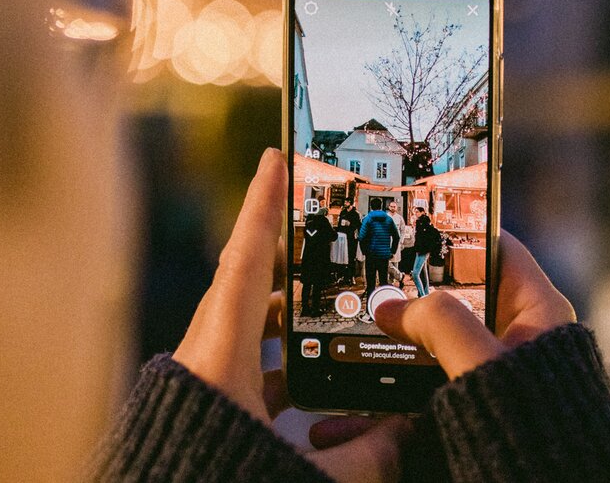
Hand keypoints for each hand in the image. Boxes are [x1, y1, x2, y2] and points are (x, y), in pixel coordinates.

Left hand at [173, 149, 409, 482]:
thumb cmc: (219, 480)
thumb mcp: (306, 474)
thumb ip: (367, 454)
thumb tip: (410, 427)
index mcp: (220, 358)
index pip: (245, 263)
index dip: (262, 206)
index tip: (272, 159)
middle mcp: (204, 359)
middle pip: (245, 286)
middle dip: (286, 257)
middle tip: (322, 234)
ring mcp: (199, 380)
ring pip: (244, 326)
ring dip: (284, 313)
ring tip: (327, 306)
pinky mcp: (202, 402)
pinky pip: (240, 362)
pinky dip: (275, 358)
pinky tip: (306, 377)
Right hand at [374, 230, 575, 378]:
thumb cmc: (540, 423)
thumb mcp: (483, 361)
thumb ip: (439, 324)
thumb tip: (392, 306)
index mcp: (538, 308)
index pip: (497, 248)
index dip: (459, 231)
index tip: (417, 222)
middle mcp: (519, 331)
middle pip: (460, 294)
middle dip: (416, 291)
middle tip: (374, 281)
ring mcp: (498, 366)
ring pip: (441, 339)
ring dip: (402, 340)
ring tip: (360, 334)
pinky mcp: (479, 398)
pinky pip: (435, 378)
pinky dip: (403, 381)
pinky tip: (368, 391)